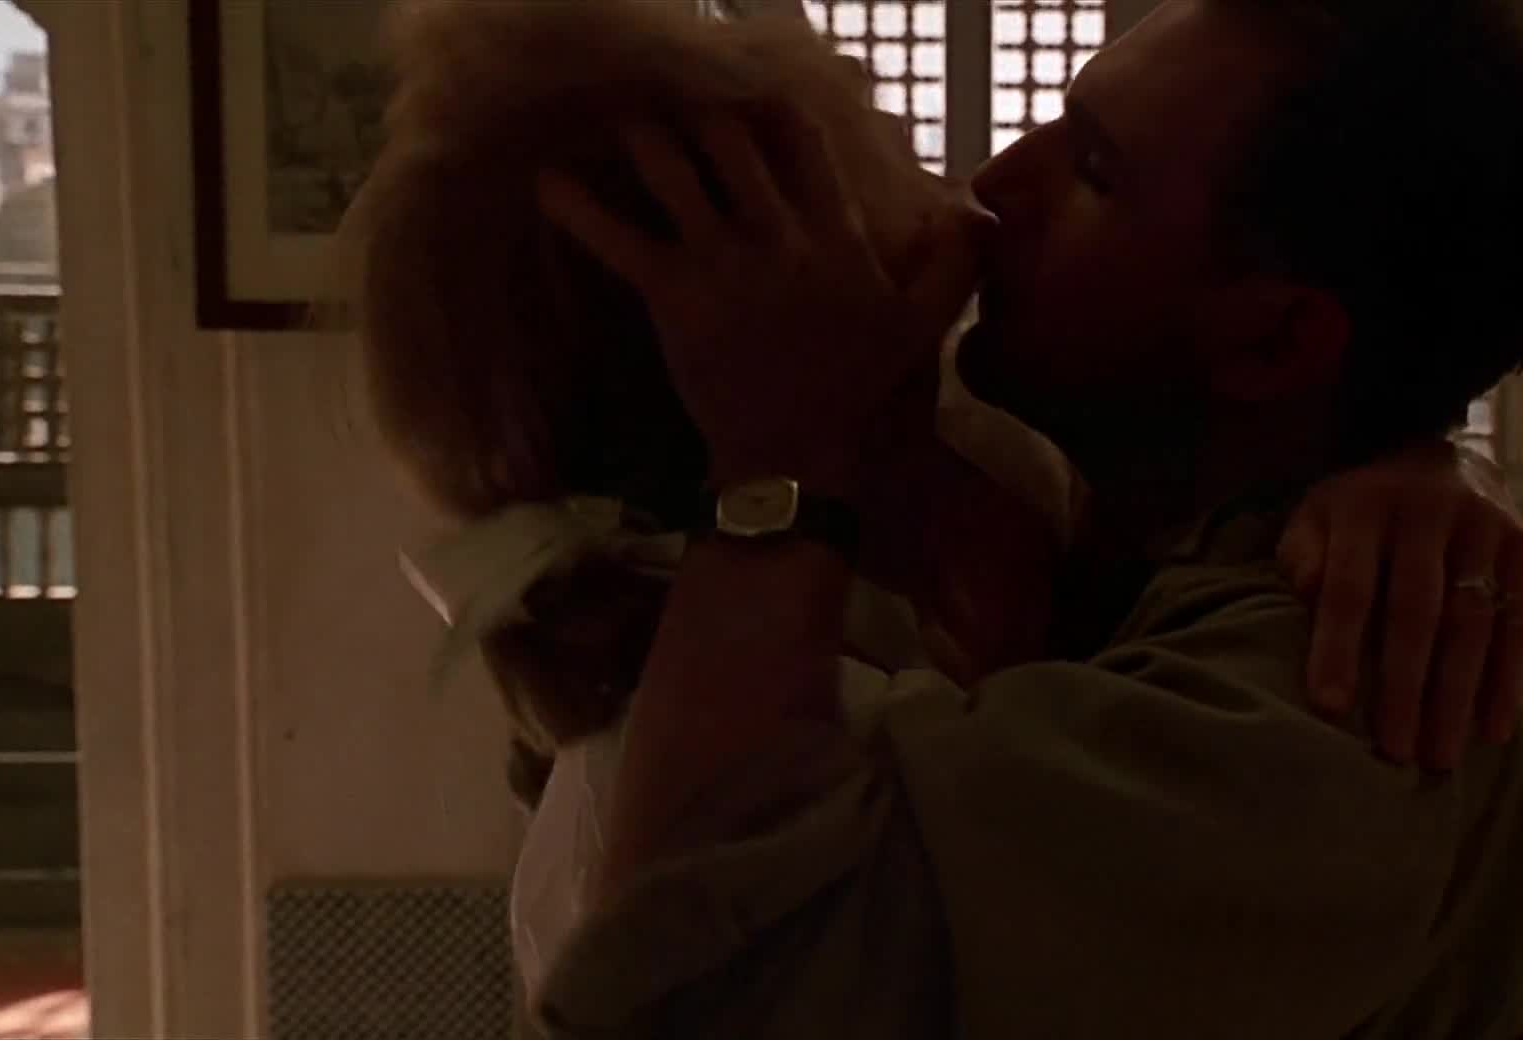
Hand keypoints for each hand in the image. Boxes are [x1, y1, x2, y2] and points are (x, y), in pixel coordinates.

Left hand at [534, 103, 987, 504]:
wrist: (801, 462)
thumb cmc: (864, 400)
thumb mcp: (924, 329)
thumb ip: (951, 266)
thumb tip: (974, 214)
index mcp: (838, 233)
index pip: (801, 139)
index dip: (770, 107)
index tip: (749, 101)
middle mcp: (780, 232)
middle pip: (728, 137)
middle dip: (699, 117)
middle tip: (679, 115)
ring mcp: (724, 259)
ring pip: (671, 167)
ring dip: (642, 140)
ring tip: (625, 129)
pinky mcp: (675, 294)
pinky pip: (616, 236)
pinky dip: (577, 207)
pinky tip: (547, 182)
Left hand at [1276, 440, 1522, 769]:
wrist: (1434, 454)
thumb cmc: (1358, 511)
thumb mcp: (1317, 516)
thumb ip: (1304, 557)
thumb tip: (1304, 600)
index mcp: (1366, 509)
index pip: (1350, 586)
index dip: (1338, 647)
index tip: (1330, 709)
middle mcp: (1428, 513)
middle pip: (1418, 611)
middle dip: (1405, 686)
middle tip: (1395, 752)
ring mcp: (1482, 528)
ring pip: (1471, 622)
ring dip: (1456, 695)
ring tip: (1440, 757)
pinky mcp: (1521, 545)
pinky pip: (1514, 622)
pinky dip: (1504, 680)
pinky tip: (1493, 730)